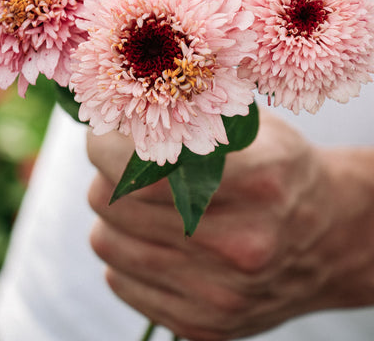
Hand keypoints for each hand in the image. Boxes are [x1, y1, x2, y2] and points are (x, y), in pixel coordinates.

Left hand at [87, 110, 373, 340]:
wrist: (327, 236)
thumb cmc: (282, 169)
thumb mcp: (253, 127)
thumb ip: (190, 116)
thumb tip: (119, 112)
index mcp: (253, 181)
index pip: (138, 166)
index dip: (105, 144)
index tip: (106, 132)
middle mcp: (237, 244)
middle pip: (113, 201)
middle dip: (109, 172)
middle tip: (130, 162)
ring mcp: (219, 293)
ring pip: (107, 242)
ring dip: (115, 213)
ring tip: (147, 201)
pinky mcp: (204, 324)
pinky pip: (119, 281)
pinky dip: (126, 252)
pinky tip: (158, 236)